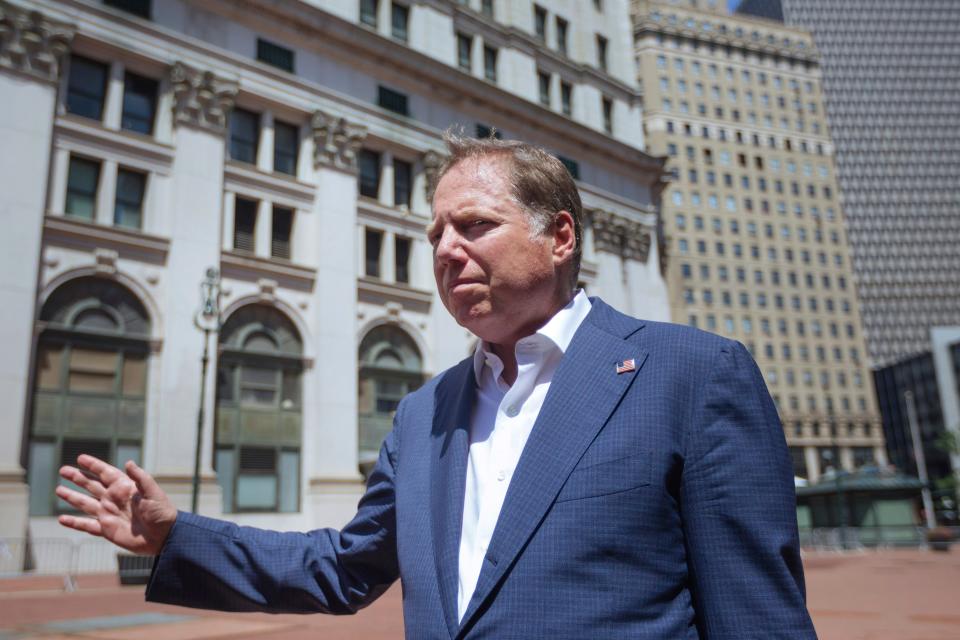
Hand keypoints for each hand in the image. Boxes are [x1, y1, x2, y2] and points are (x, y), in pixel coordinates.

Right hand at [57, 455, 176, 555]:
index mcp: (124, 488)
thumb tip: (128, 463)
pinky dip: (74, 523)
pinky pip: (87, 526)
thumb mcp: (153, 492)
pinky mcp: (107, 530)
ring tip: (58, 489)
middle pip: (91, 485)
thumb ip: (140, 478)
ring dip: (72, 497)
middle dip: (77, 477)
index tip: (80, 458)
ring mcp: (109, 514)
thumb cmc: (162, 512)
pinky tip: (62, 519)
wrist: (164, 536)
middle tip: (63, 470)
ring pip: (85, 503)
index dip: (93, 465)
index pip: (105, 473)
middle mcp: (113, 499)